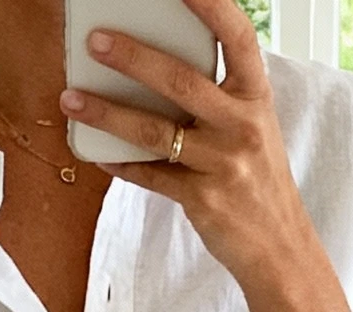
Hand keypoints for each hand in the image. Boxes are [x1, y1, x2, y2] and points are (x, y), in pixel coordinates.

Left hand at [59, 0, 314, 292]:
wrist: (280, 246)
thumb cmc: (257, 178)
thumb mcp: (252, 127)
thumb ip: (216, 97)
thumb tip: (152, 66)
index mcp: (256, 96)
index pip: (237, 38)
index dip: (211, 5)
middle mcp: (243, 125)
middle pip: (181, 81)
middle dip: (133, 57)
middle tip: (95, 41)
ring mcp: (223, 164)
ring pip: (155, 132)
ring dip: (108, 113)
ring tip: (71, 98)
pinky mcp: (203, 200)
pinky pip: (151, 176)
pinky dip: (121, 163)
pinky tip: (96, 152)